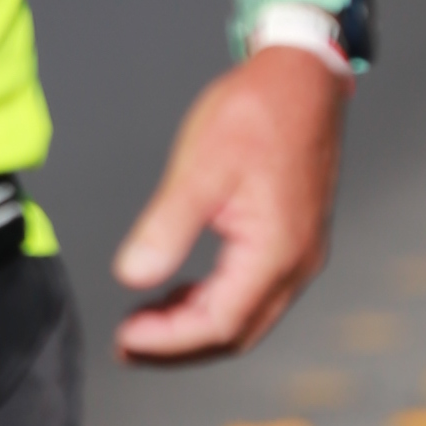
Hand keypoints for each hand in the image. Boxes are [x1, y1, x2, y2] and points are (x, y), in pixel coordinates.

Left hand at [113, 45, 344, 360]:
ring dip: (194, 327)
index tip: (125, 339)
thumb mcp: (200, 167)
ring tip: (143, 326)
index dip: (168, 340)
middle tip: (126, 345)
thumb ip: (167, 226)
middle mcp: (296, 264)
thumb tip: (132, 276)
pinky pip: (252, 293)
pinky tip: (177, 293)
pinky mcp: (292, 241)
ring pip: (244, 317)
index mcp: (276, 252)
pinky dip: (212, 302)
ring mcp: (299, 255)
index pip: (218, 324)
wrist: (301, 79)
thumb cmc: (255, 114)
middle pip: (235, 333)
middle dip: (178, 346)